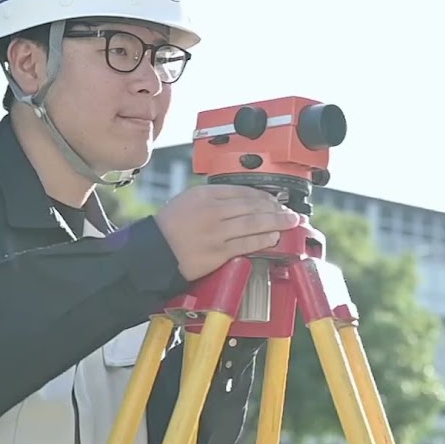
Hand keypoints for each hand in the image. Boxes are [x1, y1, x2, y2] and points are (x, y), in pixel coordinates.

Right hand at [154, 184, 300, 280]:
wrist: (153, 252)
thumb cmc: (169, 227)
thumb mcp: (189, 200)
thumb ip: (214, 198)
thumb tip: (243, 200)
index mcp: (205, 194)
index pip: (243, 191)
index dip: (264, 196)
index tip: (275, 200)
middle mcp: (211, 210)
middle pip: (252, 205)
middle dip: (276, 208)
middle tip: (291, 212)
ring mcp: (215, 232)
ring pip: (253, 223)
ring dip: (276, 222)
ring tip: (290, 223)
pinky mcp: (217, 252)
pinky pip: (245, 244)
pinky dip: (262, 240)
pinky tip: (274, 238)